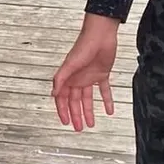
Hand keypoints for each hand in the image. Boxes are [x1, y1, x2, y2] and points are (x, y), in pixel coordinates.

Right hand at [52, 15, 120, 130]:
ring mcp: (90, 77)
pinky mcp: (102, 74)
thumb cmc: (84, 45)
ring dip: (89, 111)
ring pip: (88, 99)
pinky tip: (109, 110)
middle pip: (76, 101)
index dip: (63, 110)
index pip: (63, 98)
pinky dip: (107, 100)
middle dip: (76, 115)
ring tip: (92, 124)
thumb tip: (53, 94)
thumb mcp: (70, 64)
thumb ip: (61, 78)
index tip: (65, 122)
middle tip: (78, 128)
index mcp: (68, 77)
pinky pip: (104, 91)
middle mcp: (78, 79)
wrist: (101, 35)